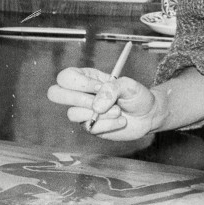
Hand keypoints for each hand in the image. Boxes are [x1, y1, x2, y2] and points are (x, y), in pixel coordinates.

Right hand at [46, 67, 162, 140]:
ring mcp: (83, 111)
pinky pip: (89, 127)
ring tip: (118, 111)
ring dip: (99, 113)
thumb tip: (96, 106)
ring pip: (72, 113)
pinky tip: (120, 121)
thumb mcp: (129, 85)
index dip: (81, 83)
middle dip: (77, 98)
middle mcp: (81, 93)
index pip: (66, 77)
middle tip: (99, 103)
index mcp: (87, 77)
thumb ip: (112, 89)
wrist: (148, 115)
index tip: (101, 87)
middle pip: (55, 93)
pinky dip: (107, 124)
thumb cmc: (137, 95)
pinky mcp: (90, 126)